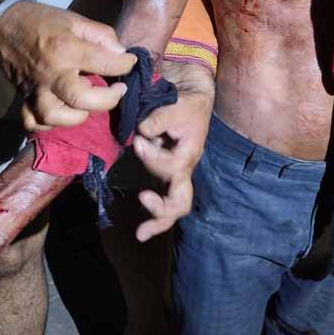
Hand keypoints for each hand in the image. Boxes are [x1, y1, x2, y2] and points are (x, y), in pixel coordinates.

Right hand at [0, 1, 136, 131]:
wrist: (3, 26)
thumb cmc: (43, 21)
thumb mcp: (76, 19)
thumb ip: (102, 35)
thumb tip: (121, 55)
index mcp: (66, 48)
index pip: (104, 62)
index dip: (124, 65)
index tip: (130, 63)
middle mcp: (51, 72)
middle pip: (81, 99)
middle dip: (108, 99)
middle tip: (118, 90)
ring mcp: (35, 89)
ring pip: (56, 116)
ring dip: (78, 116)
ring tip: (89, 104)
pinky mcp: (23, 99)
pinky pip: (34, 122)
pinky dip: (50, 124)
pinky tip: (64, 112)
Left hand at [132, 63, 214, 240]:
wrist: (194, 100)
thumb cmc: (186, 104)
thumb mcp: (175, 105)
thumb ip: (158, 119)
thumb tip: (142, 132)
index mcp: (188, 155)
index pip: (169, 166)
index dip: (151, 156)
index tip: (138, 139)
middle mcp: (184, 170)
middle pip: (180, 201)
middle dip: (162, 209)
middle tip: (142, 201)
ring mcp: (177, 175)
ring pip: (175, 206)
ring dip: (159, 220)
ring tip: (141, 233)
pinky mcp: (169, 174)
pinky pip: (165, 197)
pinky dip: (155, 212)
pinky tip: (141, 222)